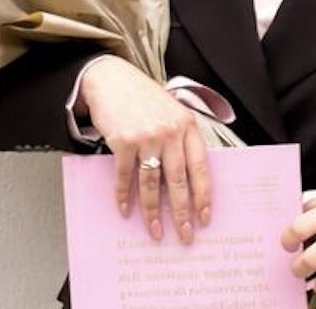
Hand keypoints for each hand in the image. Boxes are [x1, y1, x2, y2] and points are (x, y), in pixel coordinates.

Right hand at [79, 57, 212, 244]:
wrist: (111, 79)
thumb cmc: (142, 98)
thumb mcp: (172, 112)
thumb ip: (181, 139)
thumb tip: (187, 178)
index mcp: (187, 125)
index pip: (201, 167)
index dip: (203, 195)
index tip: (204, 217)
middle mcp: (170, 131)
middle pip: (178, 180)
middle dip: (181, 212)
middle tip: (184, 234)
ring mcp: (147, 136)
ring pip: (152, 183)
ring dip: (152, 211)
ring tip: (154, 230)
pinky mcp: (123, 141)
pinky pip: (126, 176)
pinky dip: (124, 196)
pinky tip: (125, 209)